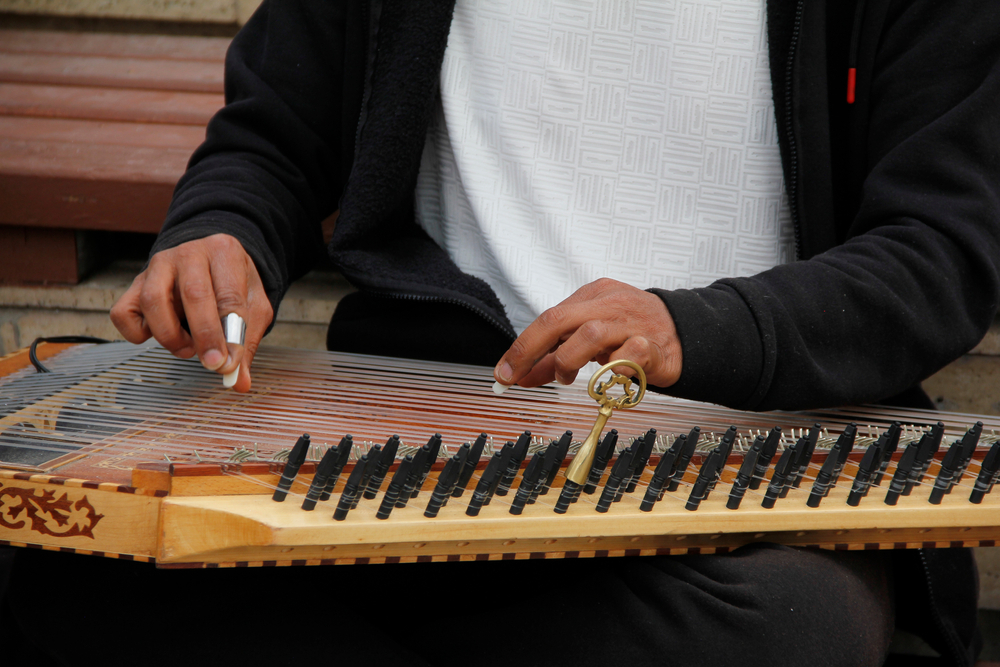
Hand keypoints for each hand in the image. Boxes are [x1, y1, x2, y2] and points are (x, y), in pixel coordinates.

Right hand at [110, 234, 272, 391]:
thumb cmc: (232, 283)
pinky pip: (124, 313)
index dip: (229, 334)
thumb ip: (246, 342)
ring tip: (188, 348)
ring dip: (171, 336)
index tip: (229, 363)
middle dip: (204, 336)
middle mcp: (189, 254)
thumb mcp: (253, 306)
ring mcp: (158, 267)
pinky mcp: (135, 284)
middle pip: (193, 295)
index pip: (229, 295)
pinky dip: (138, 333)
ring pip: (153, 302)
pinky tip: (161, 335)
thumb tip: (238, 381)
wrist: (210, 261)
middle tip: (212, 363)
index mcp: (223, 252)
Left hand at [493, 278, 682, 388]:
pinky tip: (610, 376)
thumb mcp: (589, 340)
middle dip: (530, 350)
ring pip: (590, 334)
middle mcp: (610, 304)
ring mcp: (632, 322)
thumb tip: (518, 376)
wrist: (686, 333)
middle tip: (517, 376)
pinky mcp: (654, 346)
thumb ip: (554, 358)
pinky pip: (627, 356)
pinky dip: (612, 370)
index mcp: (592, 296)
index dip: (521, 347)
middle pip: (559, 319)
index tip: (504, 373)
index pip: (547, 317)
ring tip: (569, 377)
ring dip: (570, 360)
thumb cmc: (631, 333)